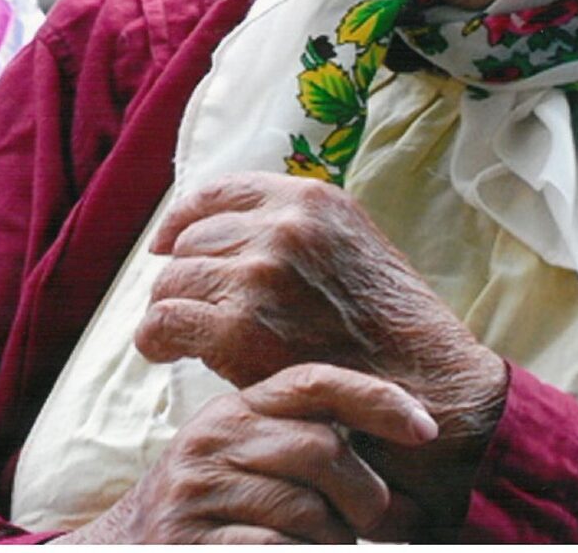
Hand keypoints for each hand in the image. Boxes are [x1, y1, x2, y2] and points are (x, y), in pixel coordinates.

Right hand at [56, 363, 434, 543]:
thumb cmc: (209, 513)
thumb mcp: (247, 460)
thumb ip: (303, 442)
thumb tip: (404, 447)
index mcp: (237, 409)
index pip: (315, 382)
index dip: (377, 399)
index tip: (426, 427)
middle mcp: (215, 439)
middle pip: (322, 448)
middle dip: (366, 495)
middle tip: (380, 527)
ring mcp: (199, 492)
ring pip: (308, 510)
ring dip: (336, 543)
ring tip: (326, 549)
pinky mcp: (192, 542)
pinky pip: (278, 552)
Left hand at [136, 173, 508, 526]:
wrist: (422, 385)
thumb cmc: (390, 327)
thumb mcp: (352, 246)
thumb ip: (298, 231)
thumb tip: (231, 234)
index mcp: (310, 200)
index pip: (219, 193)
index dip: (184, 219)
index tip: (169, 243)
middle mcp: (282, 228)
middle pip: (192, 241)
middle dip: (184, 274)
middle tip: (187, 306)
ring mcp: (259, 276)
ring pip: (174, 281)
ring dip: (170, 308)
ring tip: (177, 334)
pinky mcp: (239, 329)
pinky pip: (166, 322)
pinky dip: (155, 338)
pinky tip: (164, 352)